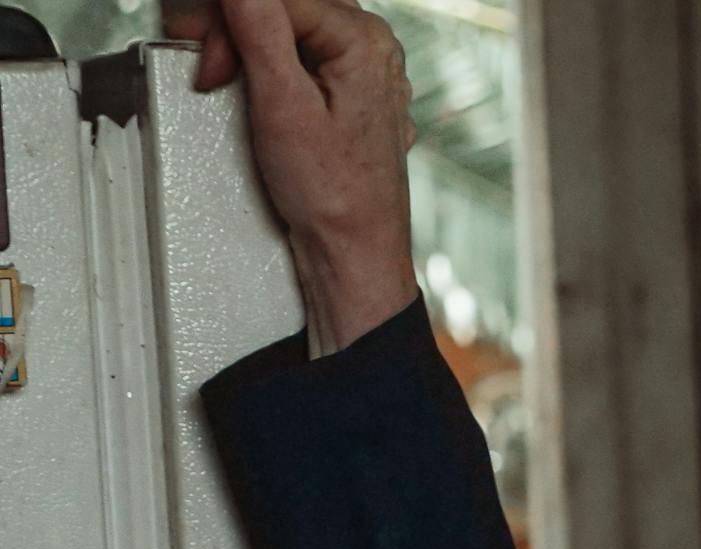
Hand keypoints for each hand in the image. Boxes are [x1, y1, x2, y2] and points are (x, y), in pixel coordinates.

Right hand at [162, 0, 420, 354]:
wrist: (353, 251)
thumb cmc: (331, 196)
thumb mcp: (281, 105)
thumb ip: (259, 30)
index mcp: (364, 41)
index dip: (225, 22)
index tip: (207, 63)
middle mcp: (373, 48)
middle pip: (281, 3)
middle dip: (231, 26)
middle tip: (205, 63)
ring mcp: (364, 69)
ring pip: (288, 21)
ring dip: (244, 39)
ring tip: (221, 75)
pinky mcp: (348, 90)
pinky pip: (300, 50)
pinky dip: (264, 59)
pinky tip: (247, 83)